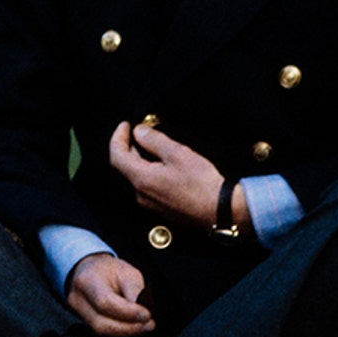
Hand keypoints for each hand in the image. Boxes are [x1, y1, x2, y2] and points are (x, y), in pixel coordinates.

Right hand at [65, 253, 154, 336]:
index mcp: (87, 281)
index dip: (129, 314)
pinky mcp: (82, 331)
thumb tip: (143, 317)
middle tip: (149, 325)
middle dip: (130, 330)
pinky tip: (129, 336)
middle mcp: (77, 301)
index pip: (105, 303)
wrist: (90, 274)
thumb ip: (136, 292)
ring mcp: (77, 318)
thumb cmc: (110, 273)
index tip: (147, 315)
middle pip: (101, 326)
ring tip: (140, 328)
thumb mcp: (127, 273)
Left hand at [108, 121, 223, 228]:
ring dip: (139, 158)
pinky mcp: (160, 208)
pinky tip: (163, 164)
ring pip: (136, 175)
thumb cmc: (202, 183)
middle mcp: (140, 194)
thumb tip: (138, 131)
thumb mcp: (178, 154)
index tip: (126, 124)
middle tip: (141, 131)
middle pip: (124, 165)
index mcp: (141, 179)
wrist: (221, 212)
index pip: (116, 155)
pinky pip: (146, 185)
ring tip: (153, 144)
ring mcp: (149, 203)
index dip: (118, 137)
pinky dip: (148, 170)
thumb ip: (154, 141)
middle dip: (129, 146)